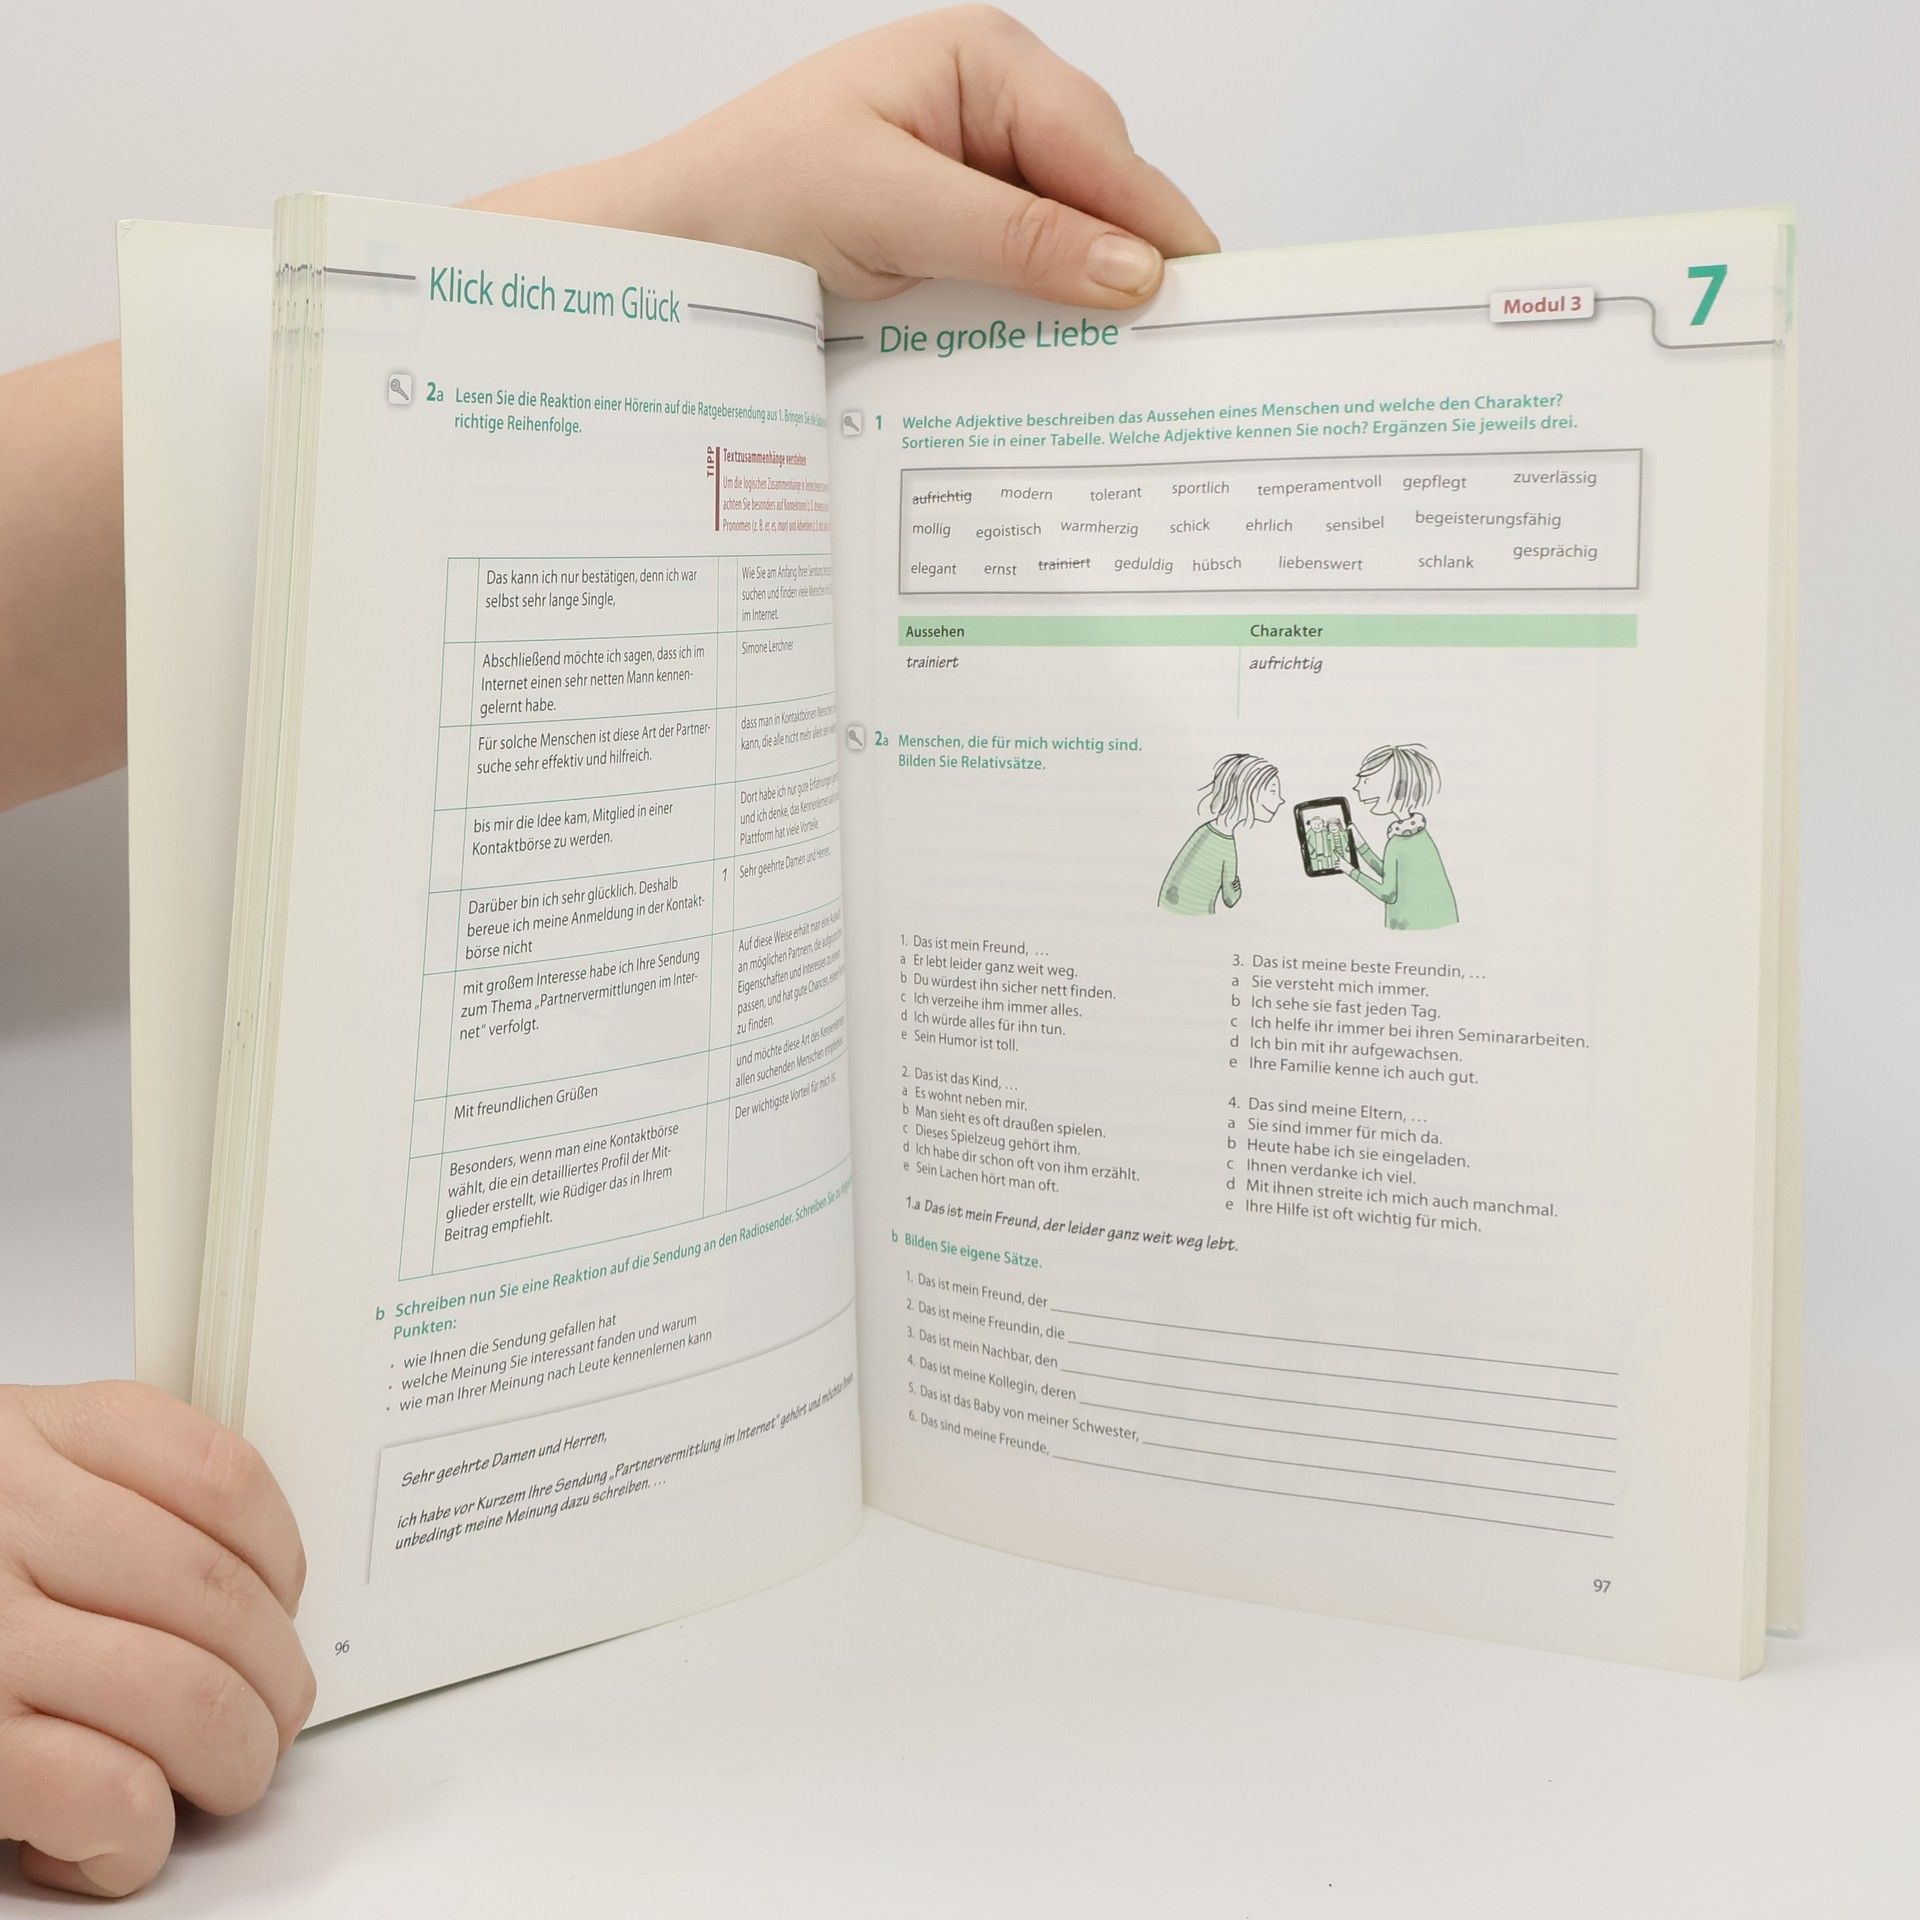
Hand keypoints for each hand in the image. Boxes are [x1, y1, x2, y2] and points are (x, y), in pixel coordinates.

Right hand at [0, 1383, 311, 1896]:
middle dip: (274, 1683)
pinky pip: (109, 1791)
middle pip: (220, 1601)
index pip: (221, 1476)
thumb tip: (250, 1591)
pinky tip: (116, 1832)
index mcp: (28, 1440)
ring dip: (234, 1761)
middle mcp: (5, 1526)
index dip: (279, 1558)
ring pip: (190, 1699)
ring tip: (215, 1780)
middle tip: (267, 1721)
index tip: (278, 1605)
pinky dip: (140, 1832)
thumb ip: (105, 1496)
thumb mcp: (2, 1483)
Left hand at [476, 6, 1217, 306]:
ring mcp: (977, 173)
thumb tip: (1132, 270)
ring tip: (1127, 360)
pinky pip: (1030, 272)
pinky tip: (1058, 353)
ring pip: (1071, 238)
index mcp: (983, 61)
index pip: (1097, 143)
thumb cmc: (753, 191)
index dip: (1153, 220)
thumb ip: (1017, 238)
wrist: (670, 247)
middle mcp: (990, 107)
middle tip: (1173, 345)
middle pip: (1098, 190)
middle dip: (1126, 261)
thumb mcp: (893, 207)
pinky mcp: (959, 235)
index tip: (1205, 291)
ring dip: (1087, 296)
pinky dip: (1046, 314)